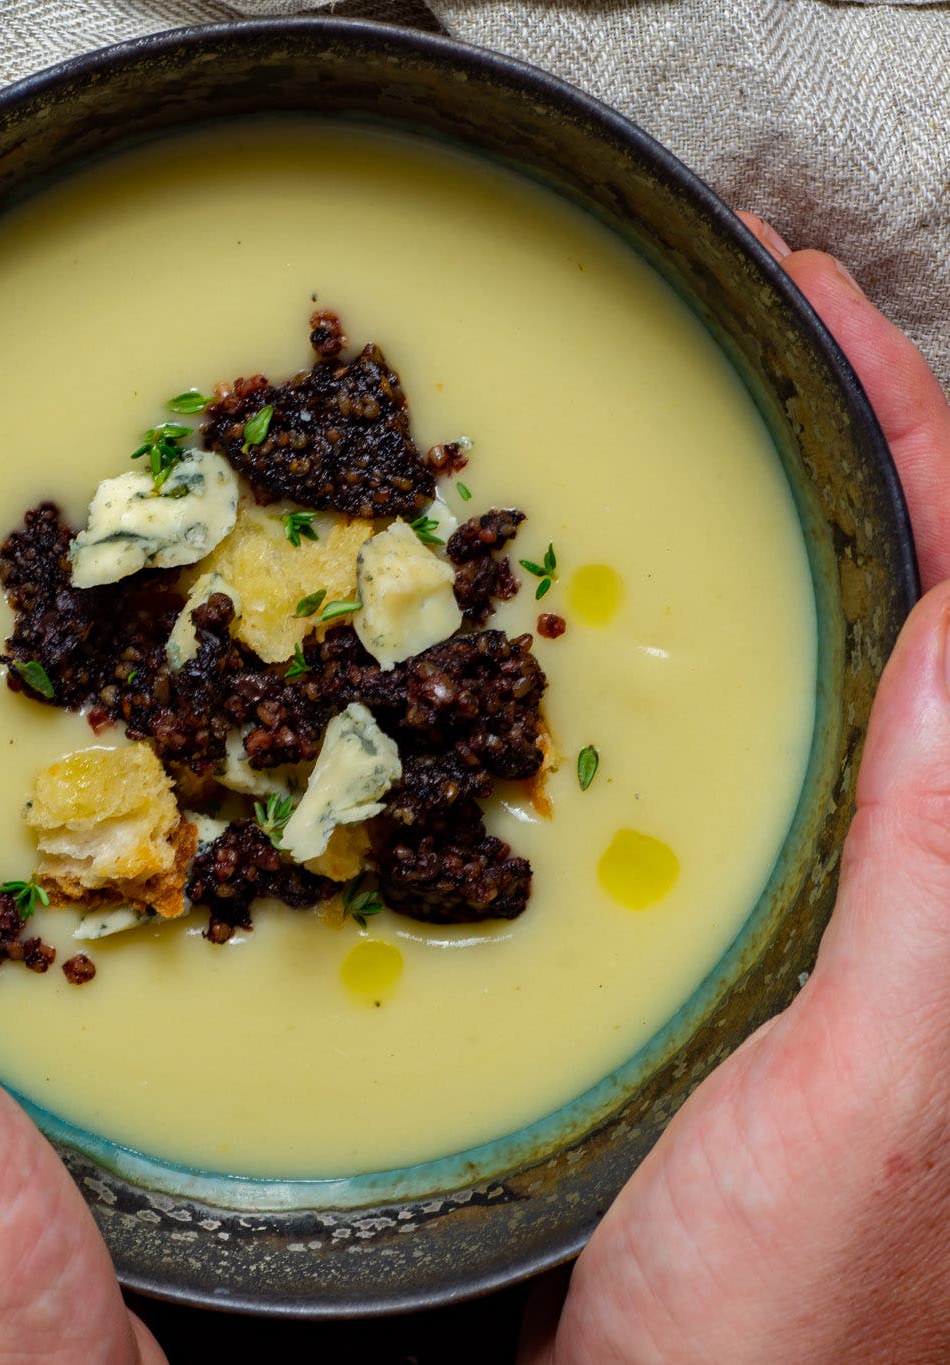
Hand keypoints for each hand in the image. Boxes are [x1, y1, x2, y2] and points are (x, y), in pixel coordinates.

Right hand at [521, 221, 949, 1360]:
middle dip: (851, 436)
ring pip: (842, 659)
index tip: (809, 301)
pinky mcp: (771, 937)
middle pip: (921, 597)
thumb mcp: (871, 1092)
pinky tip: (650, 623)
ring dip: (789, 526)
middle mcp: (937, 873)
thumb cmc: (792, 1320)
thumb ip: (944, 874)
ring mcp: (855, 900)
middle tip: (747, 319)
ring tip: (701, 428)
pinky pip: (771, 746)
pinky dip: (725, 652)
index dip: (911, 429)